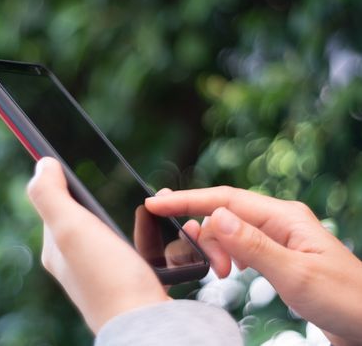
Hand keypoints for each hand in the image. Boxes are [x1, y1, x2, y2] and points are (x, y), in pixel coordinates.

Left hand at [27, 157, 169, 332]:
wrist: (146, 323)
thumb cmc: (108, 276)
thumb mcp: (70, 228)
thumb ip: (50, 195)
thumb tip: (42, 164)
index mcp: (57, 250)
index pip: (54, 207)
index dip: (63, 184)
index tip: (78, 166)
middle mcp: (74, 265)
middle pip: (80, 220)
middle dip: (94, 202)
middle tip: (112, 189)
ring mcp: (100, 275)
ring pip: (104, 235)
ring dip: (117, 219)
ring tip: (139, 209)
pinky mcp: (125, 283)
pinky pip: (125, 250)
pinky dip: (135, 238)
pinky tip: (150, 237)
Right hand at [145, 186, 361, 344]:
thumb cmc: (344, 299)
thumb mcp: (295, 274)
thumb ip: (253, 245)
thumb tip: (214, 216)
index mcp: (283, 216)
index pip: (225, 199)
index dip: (187, 200)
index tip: (154, 203)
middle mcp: (277, 221)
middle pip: (223, 213)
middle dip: (205, 236)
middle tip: (209, 268)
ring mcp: (276, 237)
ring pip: (228, 230)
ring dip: (216, 249)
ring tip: (222, 273)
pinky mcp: (275, 254)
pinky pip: (239, 245)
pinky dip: (225, 255)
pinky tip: (229, 269)